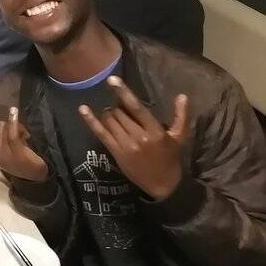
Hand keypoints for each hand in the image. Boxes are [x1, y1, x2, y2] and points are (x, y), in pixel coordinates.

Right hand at [0, 101, 48, 181]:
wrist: (34, 173)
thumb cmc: (16, 158)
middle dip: (5, 123)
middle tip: (13, 116)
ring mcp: (5, 156)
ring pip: (4, 128)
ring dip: (14, 126)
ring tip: (23, 133)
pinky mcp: (17, 155)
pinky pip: (11, 133)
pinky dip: (12, 121)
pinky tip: (14, 112)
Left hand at [79, 76, 188, 200]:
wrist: (163, 185)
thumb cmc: (171, 158)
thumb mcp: (180, 137)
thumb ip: (181, 115)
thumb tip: (182, 96)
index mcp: (155, 131)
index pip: (137, 108)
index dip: (124, 93)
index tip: (112, 80)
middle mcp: (139, 137)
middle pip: (120, 113)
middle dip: (118, 107)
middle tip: (121, 108)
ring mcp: (125, 145)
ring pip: (110, 121)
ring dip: (109, 114)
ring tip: (114, 115)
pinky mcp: (116, 153)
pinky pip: (101, 133)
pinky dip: (91, 121)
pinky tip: (83, 109)